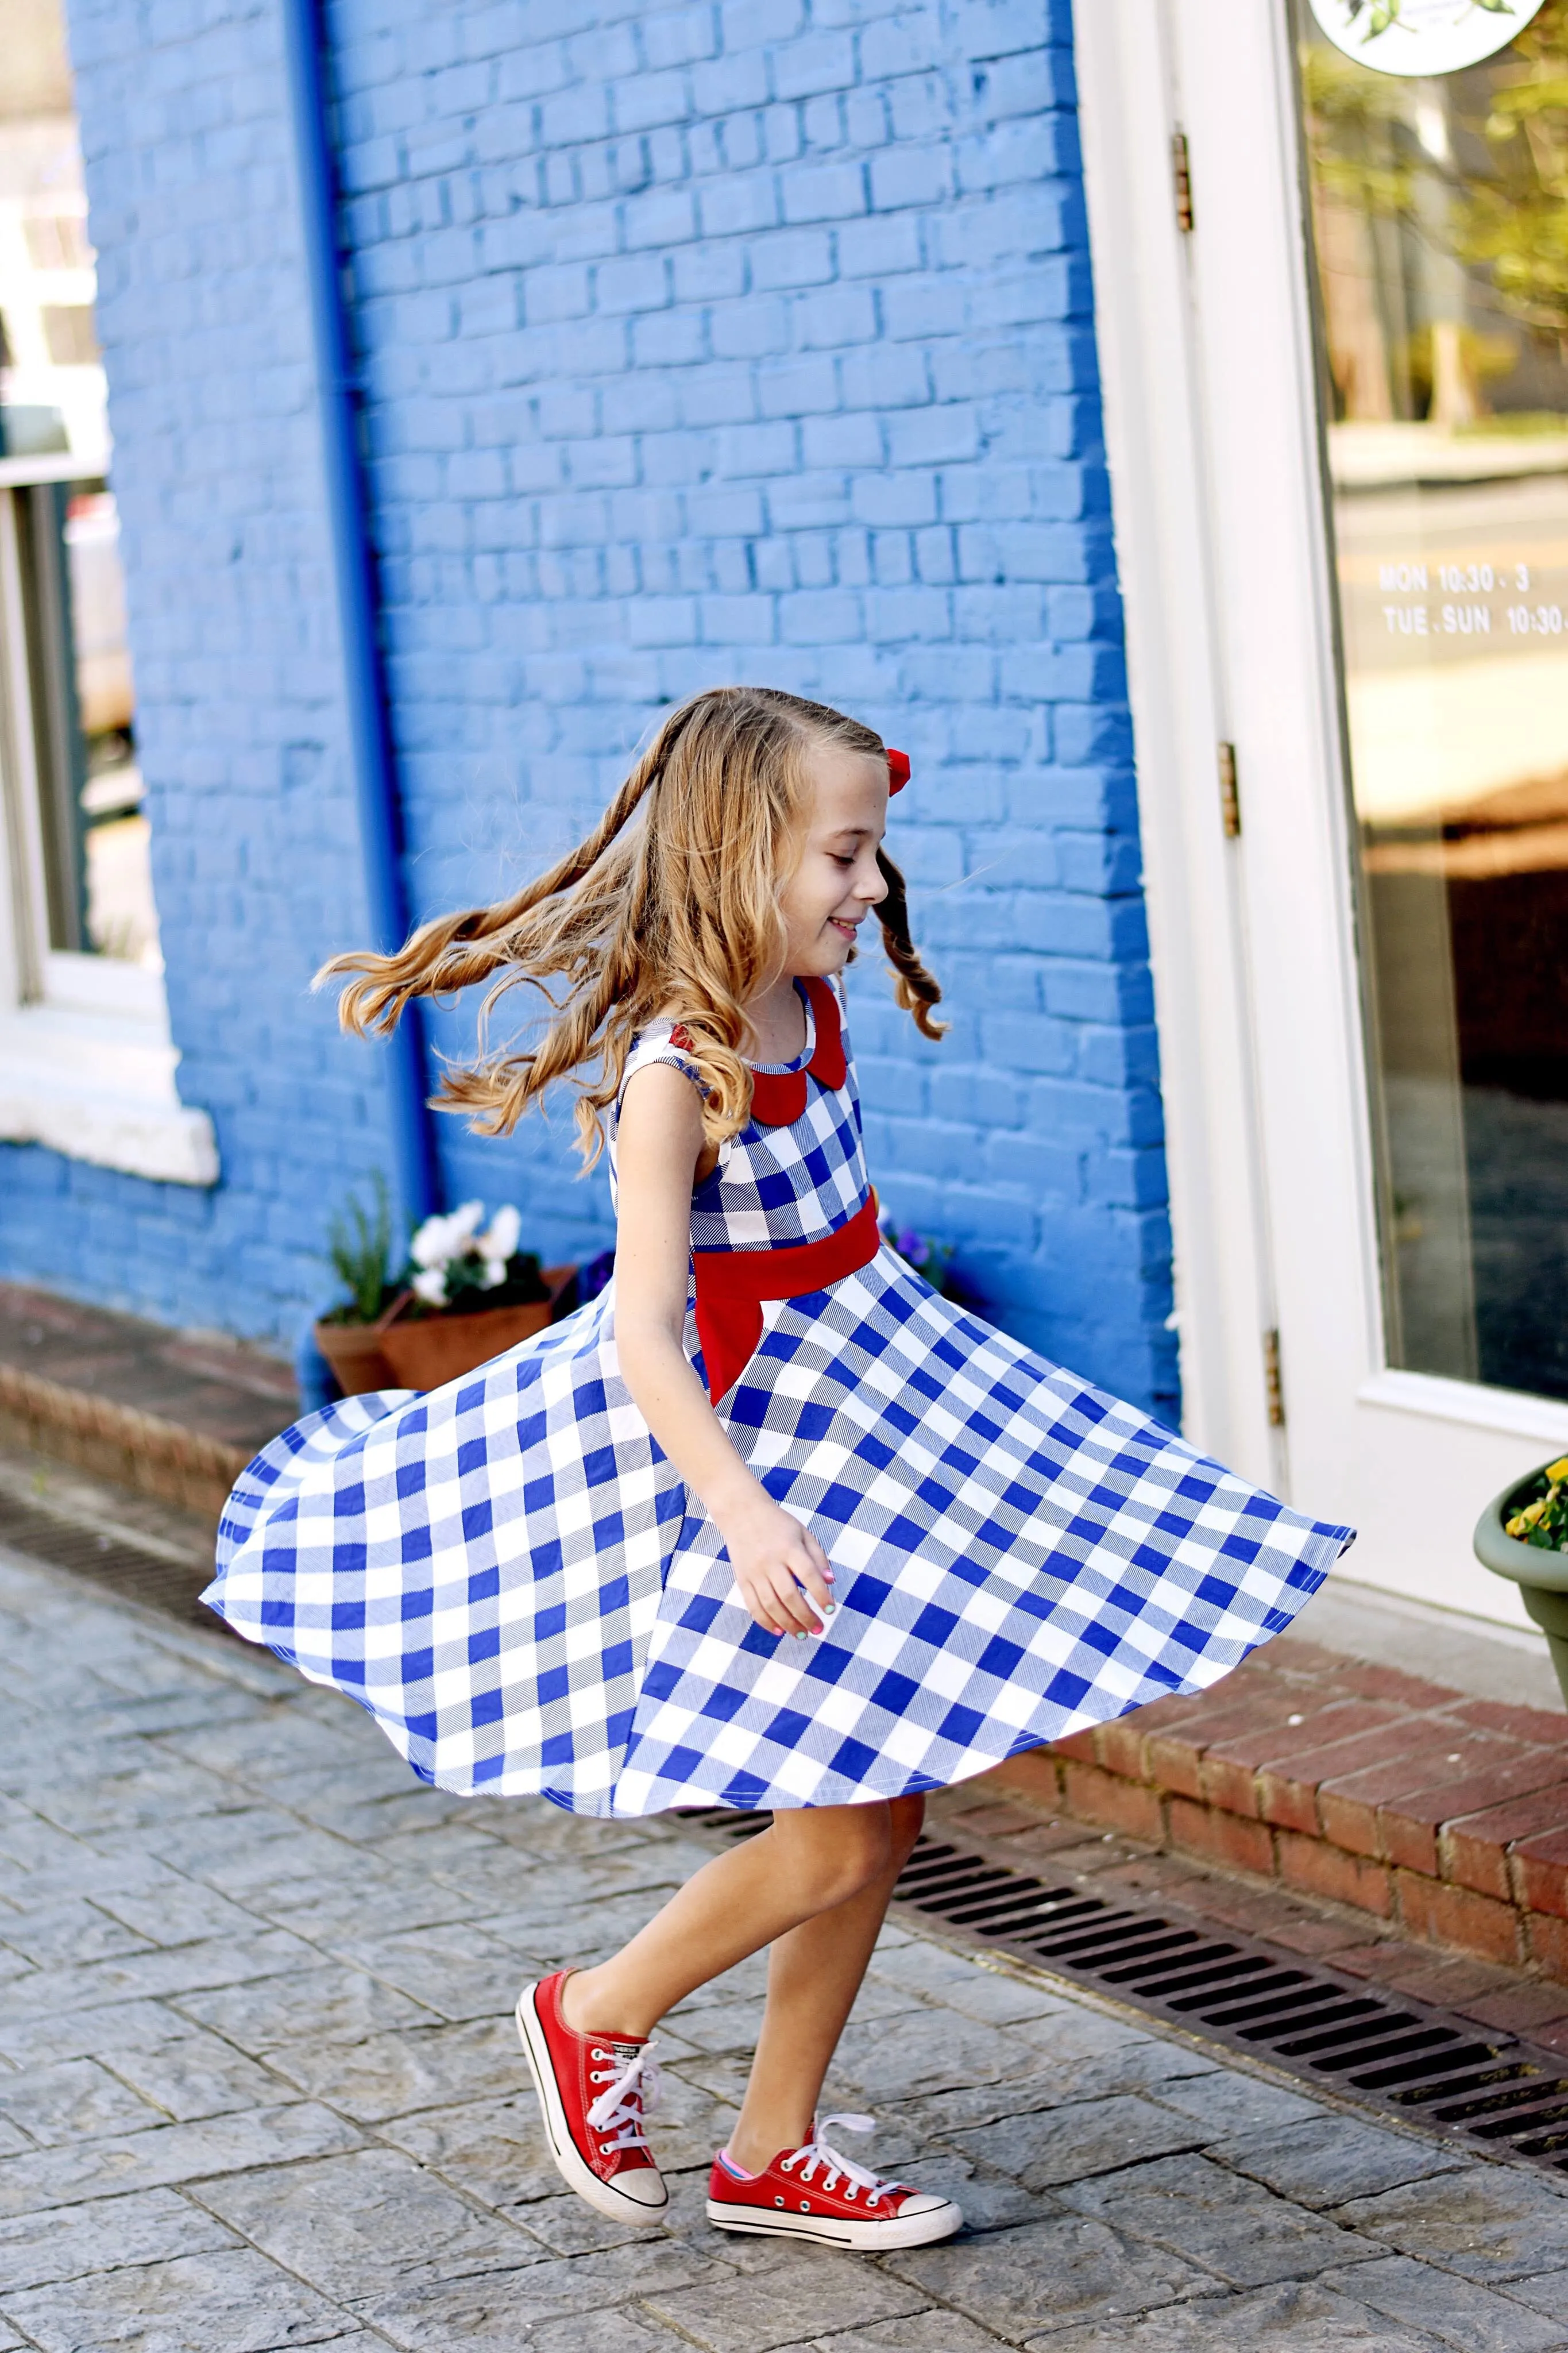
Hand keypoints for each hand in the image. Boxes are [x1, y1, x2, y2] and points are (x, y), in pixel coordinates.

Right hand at [718, 1492, 835, 1637]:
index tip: (831, 1610)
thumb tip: (830, 1581)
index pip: (808, 1575)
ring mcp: (754, 1572)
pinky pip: (753, 1605)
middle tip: (818, 1629)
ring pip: (771, 1605)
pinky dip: (766, 1621)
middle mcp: (770, 1561)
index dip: (821, 1595)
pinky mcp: (742, 1579)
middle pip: (789, 1595)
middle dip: (805, 1616)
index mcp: (789, 1548)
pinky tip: (779, 1630)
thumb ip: (818, 1557)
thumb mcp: (802, 1533)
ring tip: (802, 1634)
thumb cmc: (777, 1524)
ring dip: (788, 1623)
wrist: (741, 1513)